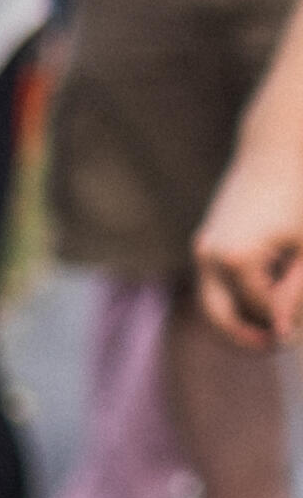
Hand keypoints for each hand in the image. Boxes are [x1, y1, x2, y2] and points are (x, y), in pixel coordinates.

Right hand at [200, 141, 302, 348]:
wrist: (274, 152)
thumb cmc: (299, 198)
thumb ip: (296, 292)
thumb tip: (282, 331)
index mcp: (237, 259)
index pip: (261, 310)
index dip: (286, 326)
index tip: (300, 337)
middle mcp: (211, 256)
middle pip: (220, 317)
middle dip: (246, 337)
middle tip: (276, 346)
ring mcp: (204, 248)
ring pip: (214, 302)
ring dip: (240, 317)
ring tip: (273, 322)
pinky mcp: (206, 242)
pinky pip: (216, 282)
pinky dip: (237, 295)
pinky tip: (267, 292)